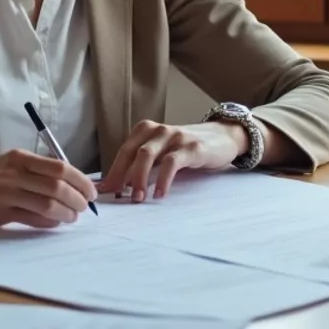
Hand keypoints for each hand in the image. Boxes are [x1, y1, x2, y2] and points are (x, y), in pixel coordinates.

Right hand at [0, 149, 97, 228]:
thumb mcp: (12, 163)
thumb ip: (38, 171)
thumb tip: (73, 185)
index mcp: (21, 158)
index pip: (60, 167)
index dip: (81, 181)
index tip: (92, 192)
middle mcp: (14, 173)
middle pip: (57, 187)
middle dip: (77, 199)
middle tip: (85, 207)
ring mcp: (6, 193)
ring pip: (47, 205)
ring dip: (66, 214)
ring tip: (73, 217)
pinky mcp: (0, 212)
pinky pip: (32, 219)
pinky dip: (49, 223)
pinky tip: (55, 223)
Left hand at [99, 120, 245, 202]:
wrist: (224, 136)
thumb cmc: (188, 149)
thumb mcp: (163, 152)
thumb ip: (144, 164)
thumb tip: (119, 186)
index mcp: (146, 130)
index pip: (123, 151)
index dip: (112, 172)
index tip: (103, 192)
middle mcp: (158, 130)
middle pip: (131, 151)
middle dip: (120, 175)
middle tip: (116, 197)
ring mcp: (175, 137)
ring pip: (147, 154)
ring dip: (138, 178)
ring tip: (136, 198)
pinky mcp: (192, 147)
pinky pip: (171, 162)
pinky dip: (163, 179)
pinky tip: (159, 193)